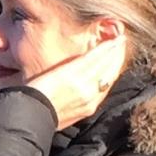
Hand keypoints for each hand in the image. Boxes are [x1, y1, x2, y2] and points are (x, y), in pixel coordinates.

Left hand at [19, 30, 134, 128]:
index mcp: (88, 107)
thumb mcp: (65, 116)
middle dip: (118, 58)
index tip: (117, 61)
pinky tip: (111, 41)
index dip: (113, 72)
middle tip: (122, 45)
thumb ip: (75, 105)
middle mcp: (91, 96)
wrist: (33, 114)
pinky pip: (94, 58)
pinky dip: (104, 49)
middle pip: (110, 74)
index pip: (106, 87)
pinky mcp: (75, 73)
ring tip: (120, 39)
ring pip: (105, 64)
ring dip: (114, 50)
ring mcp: (85, 84)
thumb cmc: (43, 115)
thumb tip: (77, 99)